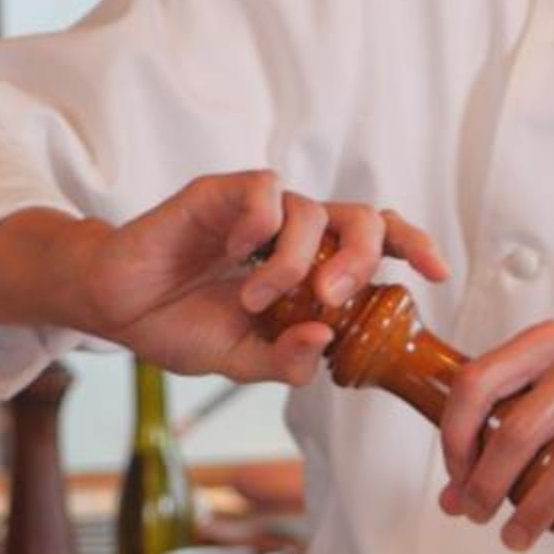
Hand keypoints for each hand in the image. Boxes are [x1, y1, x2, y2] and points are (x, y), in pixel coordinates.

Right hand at [82, 170, 445, 383]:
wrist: (116, 310)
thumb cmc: (183, 326)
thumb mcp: (244, 361)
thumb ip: (288, 360)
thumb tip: (324, 340)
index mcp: (311, 266)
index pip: (377, 242)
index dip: (413, 247)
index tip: (436, 273)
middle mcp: (293, 232)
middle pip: (362, 218)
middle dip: (363, 256)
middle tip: (335, 296)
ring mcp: (258, 210)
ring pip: (312, 210)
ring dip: (295, 262)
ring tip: (256, 299)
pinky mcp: (220, 193)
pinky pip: (264, 191)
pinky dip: (260, 227)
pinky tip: (235, 253)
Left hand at [437, 323, 553, 551]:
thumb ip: (504, 419)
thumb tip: (452, 497)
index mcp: (550, 339)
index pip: (478, 382)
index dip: (455, 437)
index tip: (456, 476)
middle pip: (519, 431)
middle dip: (487, 485)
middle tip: (477, 516)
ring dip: (536, 511)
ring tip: (515, 538)